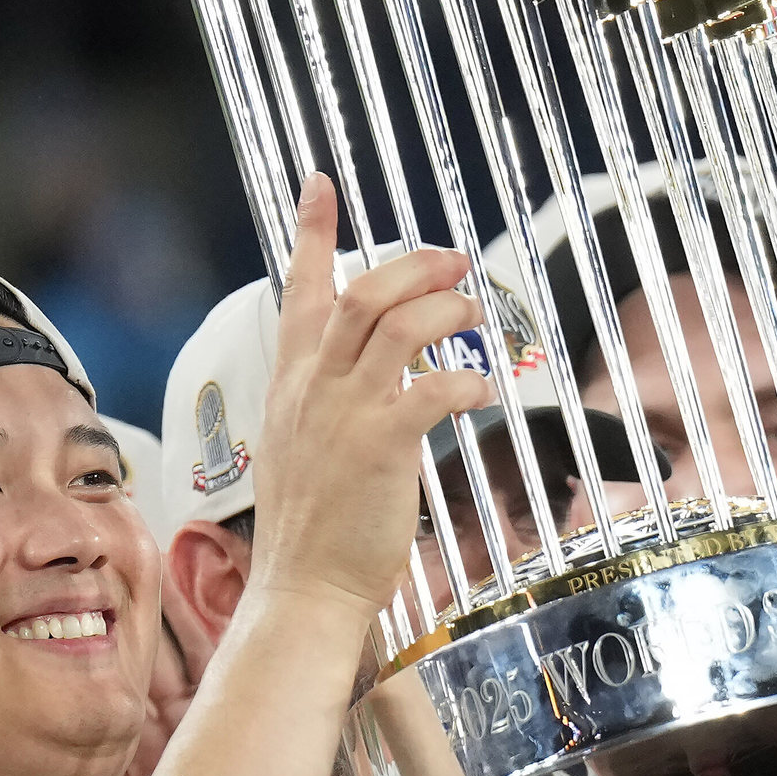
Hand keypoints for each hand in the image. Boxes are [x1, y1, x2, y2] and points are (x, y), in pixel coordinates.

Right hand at [249, 174, 492, 620]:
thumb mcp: (299, 447)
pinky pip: (433, 388)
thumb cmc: (309, 531)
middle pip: (364, 292)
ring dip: (447, 310)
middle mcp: (314, 387)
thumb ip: (323, 401)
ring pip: (399, 325)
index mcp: (292, 383)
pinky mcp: (381, 444)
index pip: (300, 290)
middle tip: (455, 260)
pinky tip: (484, 389)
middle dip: (415, 264)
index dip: (313, 233)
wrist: (301, 590)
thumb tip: (361, 376)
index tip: (321, 185)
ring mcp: (344, 412)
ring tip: (476, 314)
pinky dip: (466, 379)